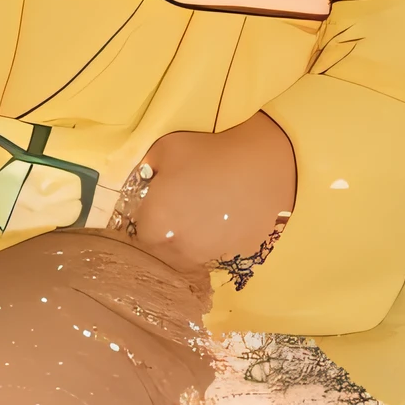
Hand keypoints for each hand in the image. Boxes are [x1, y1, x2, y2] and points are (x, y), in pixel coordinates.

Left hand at [117, 114, 296, 274]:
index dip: (148, 220)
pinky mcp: (236, 256)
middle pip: (165, 250)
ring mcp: (209, 255)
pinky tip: (226, 221)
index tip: (157, 209)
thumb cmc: (209, 153)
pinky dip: (218, 242)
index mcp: (157, 222)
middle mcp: (180, 246)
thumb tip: (143, 183)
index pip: (141, 234)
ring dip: (192, 241)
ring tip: (205, 217)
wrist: (263, 164)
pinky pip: (219, 253)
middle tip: (180, 212)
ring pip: (192, 255)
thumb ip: (145, 169)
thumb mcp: (165, 149)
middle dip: (167, 234)